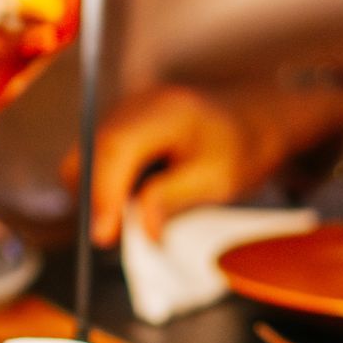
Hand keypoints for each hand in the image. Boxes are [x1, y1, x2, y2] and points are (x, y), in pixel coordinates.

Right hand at [88, 82, 342, 243]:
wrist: (254, 120)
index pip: (115, 148)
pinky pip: (100, 154)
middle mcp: (138, 104)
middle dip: (92, 196)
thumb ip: (172, 199)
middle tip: (108, 238)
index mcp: (165, 111)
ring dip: (97, 191)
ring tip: (119, 225)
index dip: (102, 193)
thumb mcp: (216, 180)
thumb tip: (140, 230)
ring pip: (89, 154)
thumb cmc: (242, 147)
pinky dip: (106, 182)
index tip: (103, 235)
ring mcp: (128, 110)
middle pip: (91, 150)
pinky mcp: (124, 124)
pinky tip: (126, 205)